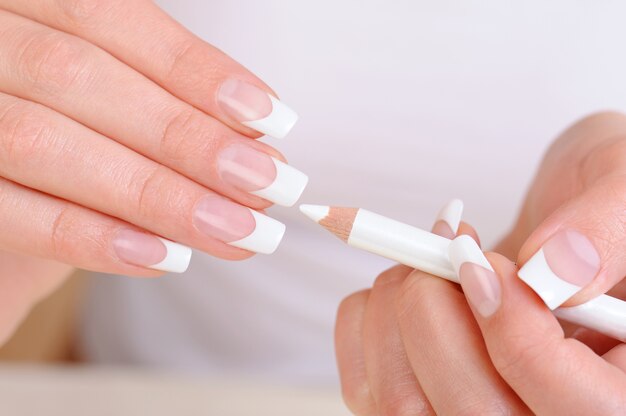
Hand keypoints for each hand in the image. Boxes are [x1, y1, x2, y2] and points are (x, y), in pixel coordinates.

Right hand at [0, 1, 305, 342]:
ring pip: (44, 142)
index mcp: (21, 4)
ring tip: (238, 231)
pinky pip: (6, 211)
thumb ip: (164, 109)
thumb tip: (257, 146)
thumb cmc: (65, 133)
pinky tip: (165, 258)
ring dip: (157, 195)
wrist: (3, 190)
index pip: (109, 18)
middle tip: (270, 187)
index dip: (194, 69)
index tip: (272, 119)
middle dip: (188, 139)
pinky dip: (90, 236)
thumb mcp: (109, 103)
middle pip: (81, 78)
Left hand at [335, 112, 625, 413]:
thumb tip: (553, 268)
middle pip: (473, 410)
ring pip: (404, 404)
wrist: (568, 228)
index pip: (566, 403)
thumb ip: (604, 229)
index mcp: (616, 395)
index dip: (511, 325)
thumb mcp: (622, 192)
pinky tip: (401, 285)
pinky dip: (366, 321)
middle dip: (435, 310)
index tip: (477, 257)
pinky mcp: (423, 393)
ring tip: (428, 258)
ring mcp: (472, 409)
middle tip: (450, 245)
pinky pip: (366, 384)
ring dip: (396, 311)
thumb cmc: (603, 209)